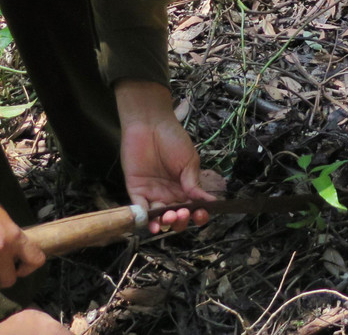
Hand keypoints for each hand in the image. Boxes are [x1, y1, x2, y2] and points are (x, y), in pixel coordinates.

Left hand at [116, 81, 213, 234]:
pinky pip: (140, 210)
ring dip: (165, 222)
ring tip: (169, 216)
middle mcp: (169, 194)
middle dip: (181, 221)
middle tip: (183, 213)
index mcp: (185, 187)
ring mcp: (152, 194)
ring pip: (159, 217)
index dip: (198, 215)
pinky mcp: (136, 191)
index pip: (193, 207)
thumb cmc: (173, 139)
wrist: (150, 125)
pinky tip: (153, 223)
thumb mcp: (189, 162)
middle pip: (176, 217)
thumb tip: (211, 202)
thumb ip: (194, 184)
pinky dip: (145, 219)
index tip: (201, 214)